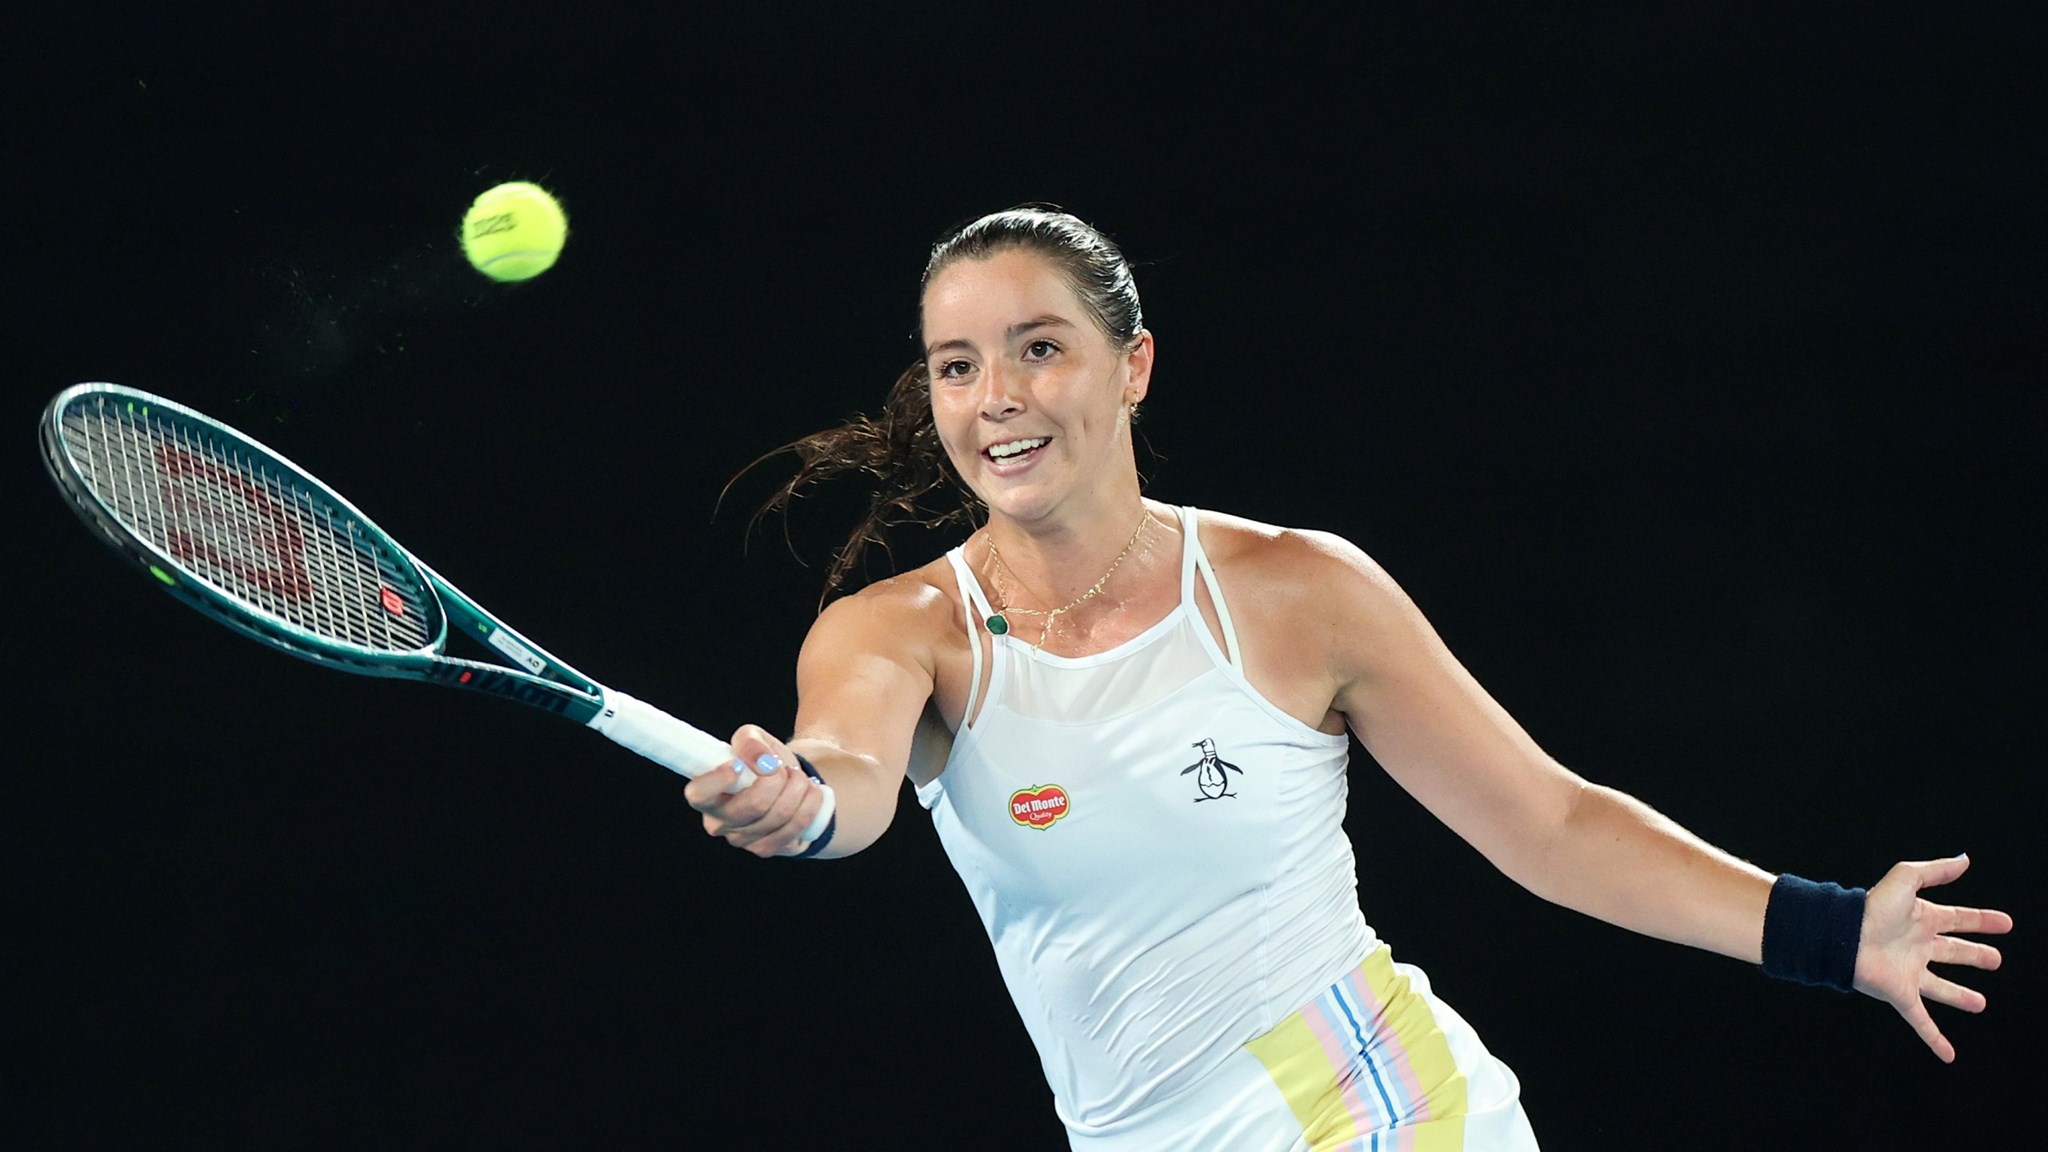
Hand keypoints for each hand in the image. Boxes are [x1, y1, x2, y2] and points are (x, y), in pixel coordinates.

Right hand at [683, 724, 831, 857]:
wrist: (787, 783)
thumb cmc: (762, 761)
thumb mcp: (754, 740)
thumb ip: (750, 741)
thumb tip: (761, 759)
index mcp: (706, 793)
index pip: (698, 794)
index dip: (718, 781)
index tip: (739, 765)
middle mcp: (718, 821)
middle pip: (755, 804)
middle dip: (778, 779)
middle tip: (783, 768)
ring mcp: (741, 839)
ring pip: (780, 815)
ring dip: (798, 788)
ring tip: (799, 777)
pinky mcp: (765, 848)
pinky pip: (795, 827)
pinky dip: (809, 804)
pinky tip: (809, 794)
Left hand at [1853, 853, 2012, 1061]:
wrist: (1843, 935)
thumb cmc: (1872, 906)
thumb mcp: (1906, 880)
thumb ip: (1935, 870)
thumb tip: (1965, 859)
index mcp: (1921, 919)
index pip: (1959, 919)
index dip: (1982, 921)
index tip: (2006, 923)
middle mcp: (1918, 946)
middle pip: (1953, 952)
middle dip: (1975, 955)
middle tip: (1996, 959)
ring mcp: (1910, 972)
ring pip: (1942, 988)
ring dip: (1960, 996)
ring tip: (1980, 1003)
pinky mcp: (1901, 994)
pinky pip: (1921, 1021)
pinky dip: (1934, 1039)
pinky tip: (1948, 1055)